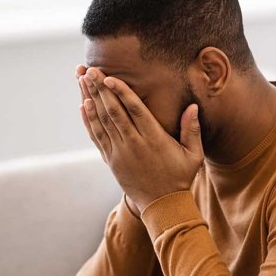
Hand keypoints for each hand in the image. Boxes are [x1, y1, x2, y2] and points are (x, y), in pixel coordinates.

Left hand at [76, 66, 203, 213]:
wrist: (162, 206)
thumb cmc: (180, 177)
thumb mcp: (193, 155)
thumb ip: (192, 129)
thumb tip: (192, 106)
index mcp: (154, 139)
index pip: (134, 110)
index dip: (120, 92)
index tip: (109, 77)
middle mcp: (134, 144)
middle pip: (113, 112)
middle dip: (99, 89)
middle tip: (89, 69)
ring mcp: (120, 153)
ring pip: (102, 122)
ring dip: (90, 99)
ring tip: (81, 80)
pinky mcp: (111, 160)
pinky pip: (97, 137)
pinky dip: (88, 120)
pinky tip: (83, 105)